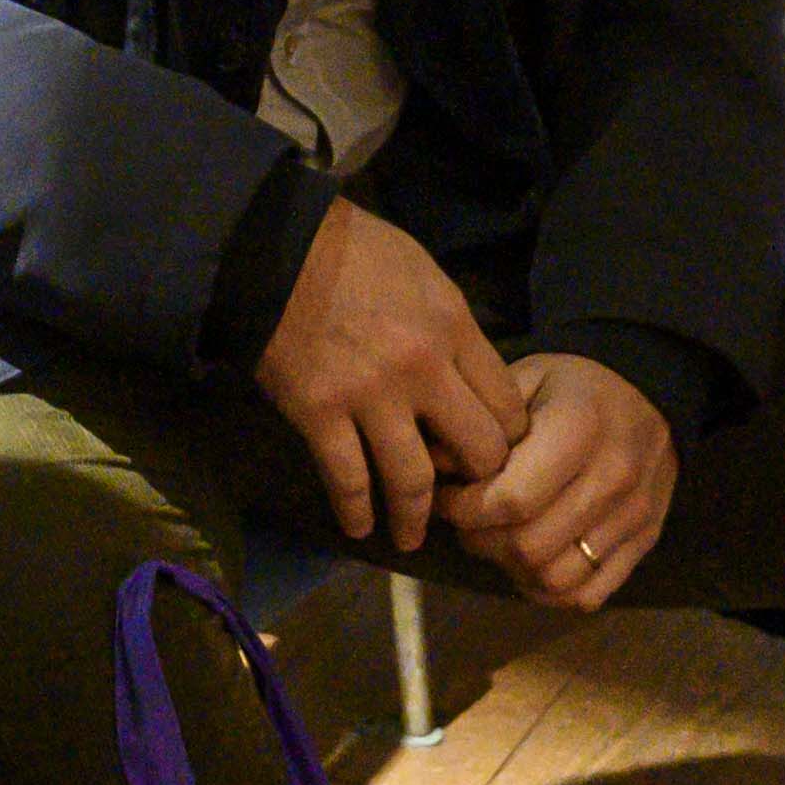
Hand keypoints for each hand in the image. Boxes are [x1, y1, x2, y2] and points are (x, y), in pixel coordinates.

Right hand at [251, 200, 526, 551]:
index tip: (493, 452)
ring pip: (415, 482)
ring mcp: (370, 396)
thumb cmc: (355, 250)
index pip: (506, 406)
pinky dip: (356, 511)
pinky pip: (348, 480)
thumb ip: (453, 330)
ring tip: (411, 537)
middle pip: (477, 452)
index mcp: (453, 328)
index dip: (507, 438)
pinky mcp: (320, 415)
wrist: (277, 248)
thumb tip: (469, 377)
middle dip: (477, 481)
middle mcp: (423, 369)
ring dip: (415, 519)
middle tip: (465, 497)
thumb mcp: (426, 275)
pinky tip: (359, 527)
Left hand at [437, 353, 675, 613]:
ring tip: (496, 541)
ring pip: (556, 579)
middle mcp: (613, 477)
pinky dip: (549, 591)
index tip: (447, 496)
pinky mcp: (644, 542)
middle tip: (466, 522)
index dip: (465, 509)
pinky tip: (530, 563)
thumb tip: (434, 466)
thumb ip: (480, 422)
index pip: (512, 500)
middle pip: (530, 546)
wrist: (651, 394)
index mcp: (580, 428)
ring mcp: (634, 516)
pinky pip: (587, 594)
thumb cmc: (575, 387)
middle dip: (481, 541)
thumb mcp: (526, 379)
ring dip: (512, 570)